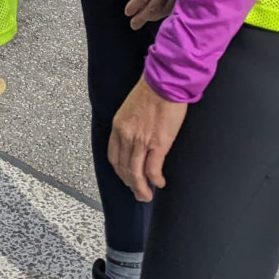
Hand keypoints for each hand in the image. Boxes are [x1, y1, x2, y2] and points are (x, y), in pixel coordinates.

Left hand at [108, 77, 187, 201]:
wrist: (165, 82)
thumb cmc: (151, 91)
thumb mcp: (130, 108)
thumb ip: (129, 125)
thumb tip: (136, 139)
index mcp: (118, 126)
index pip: (114, 157)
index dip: (120, 171)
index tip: (126, 177)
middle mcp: (126, 136)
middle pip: (124, 169)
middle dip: (130, 184)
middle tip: (138, 193)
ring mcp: (142, 141)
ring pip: (136, 173)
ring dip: (141, 188)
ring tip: (146, 195)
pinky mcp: (158, 144)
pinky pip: (153, 169)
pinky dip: (155, 180)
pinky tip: (159, 183)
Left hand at [124, 0, 176, 28]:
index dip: (134, 5)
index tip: (128, 13)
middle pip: (152, 5)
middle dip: (142, 17)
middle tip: (134, 25)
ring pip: (165, 8)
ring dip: (154, 17)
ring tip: (146, 21)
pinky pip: (176, 5)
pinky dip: (168, 12)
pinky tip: (164, 15)